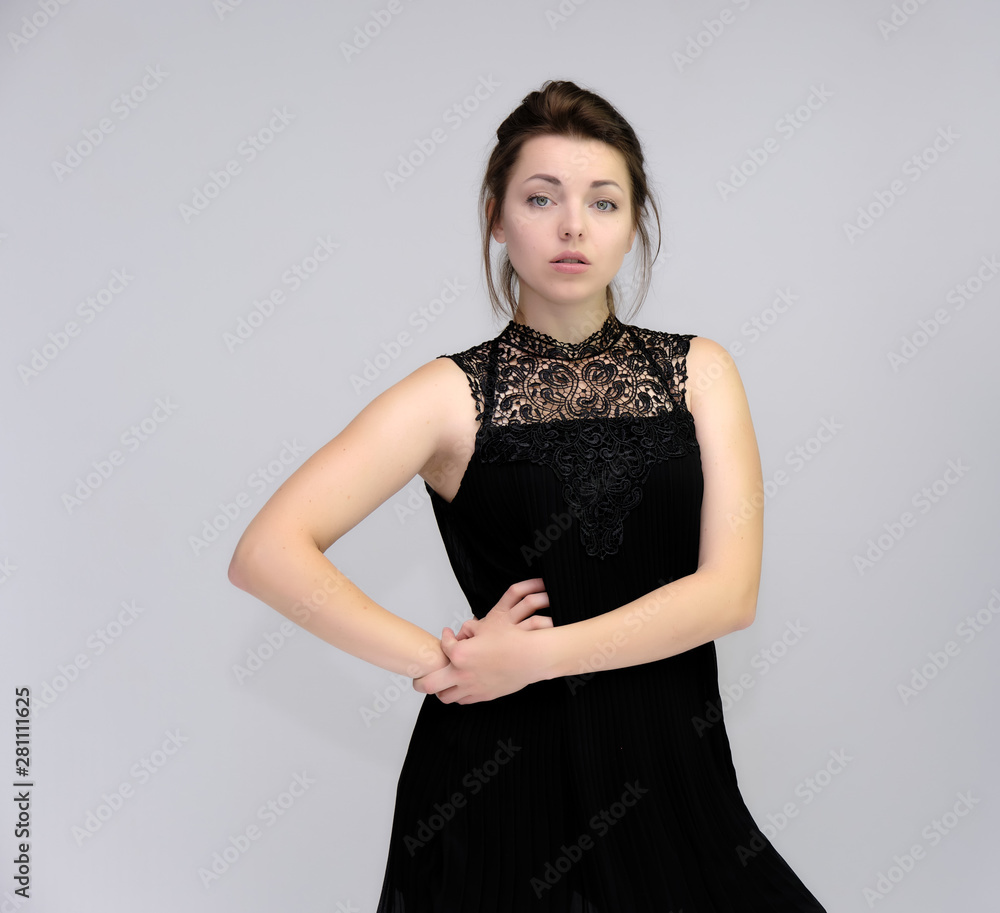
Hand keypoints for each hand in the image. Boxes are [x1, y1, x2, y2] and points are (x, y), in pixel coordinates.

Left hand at [412, 578, 552, 703]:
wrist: (532, 657)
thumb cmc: (513, 640)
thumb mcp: (489, 626)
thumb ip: (471, 629)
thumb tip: (464, 630)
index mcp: (460, 654)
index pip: (443, 647)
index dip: (444, 637)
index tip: (447, 634)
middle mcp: (462, 674)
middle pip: (428, 684)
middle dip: (419, 680)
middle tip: (418, 676)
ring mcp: (472, 687)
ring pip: (444, 696)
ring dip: (439, 688)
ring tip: (440, 681)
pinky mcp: (484, 696)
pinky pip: (462, 700)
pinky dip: (457, 694)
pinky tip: (460, 685)